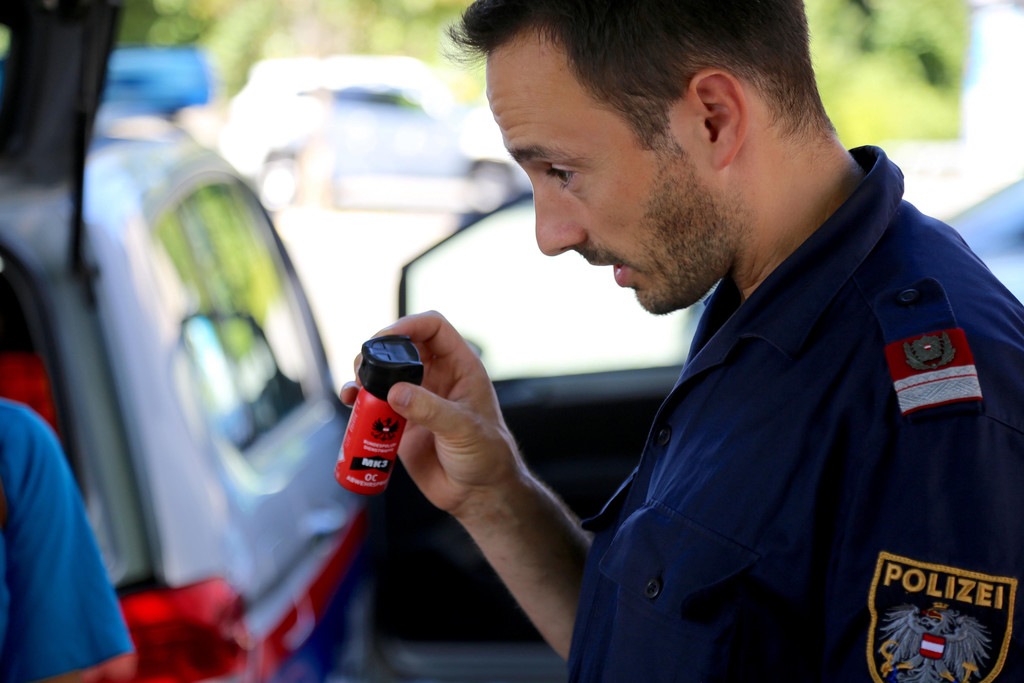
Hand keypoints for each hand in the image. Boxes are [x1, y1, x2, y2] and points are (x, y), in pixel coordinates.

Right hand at [341, 311, 523, 518]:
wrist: (479, 493)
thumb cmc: (488, 456)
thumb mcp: (464, 428)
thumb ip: (431, 409)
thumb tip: (395, 392)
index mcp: (460, 367)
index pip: (434, 328)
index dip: (410, 324)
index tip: (386, 337)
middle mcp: (437, 378)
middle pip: (402, 347)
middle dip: (379, 350)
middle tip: (364, 367)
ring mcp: (417, 399)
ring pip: (384, 374)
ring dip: (364, 375)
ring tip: (355, 388)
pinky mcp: (400, 422)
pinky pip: (375, 404)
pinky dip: (359, 401)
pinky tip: (352, 405)